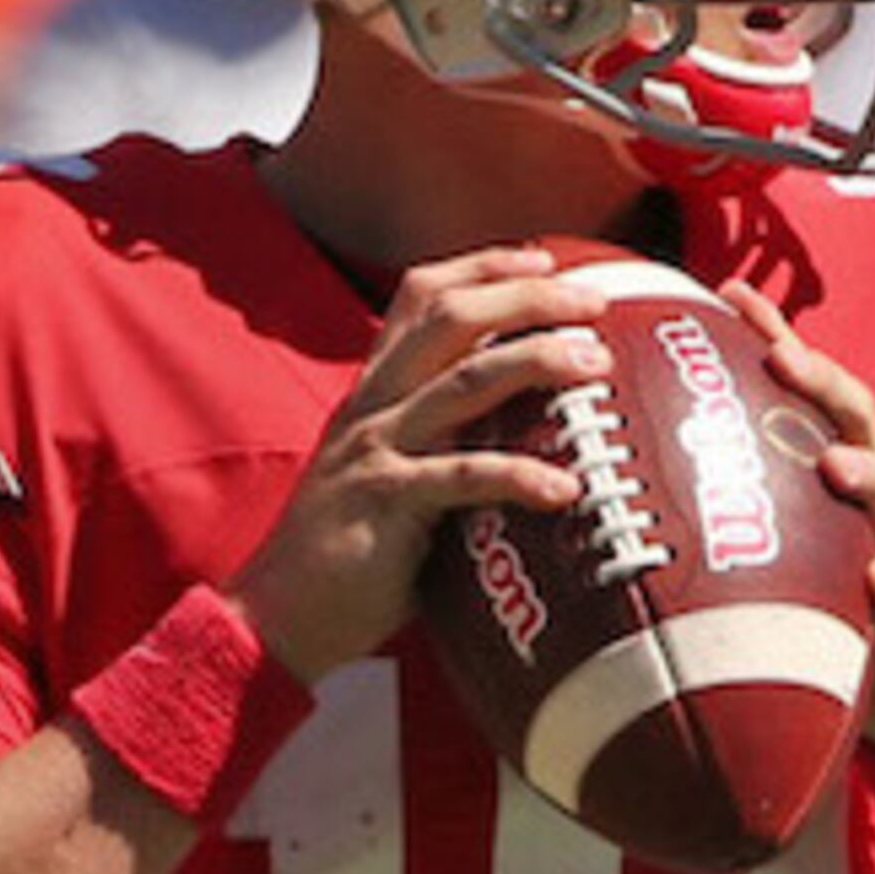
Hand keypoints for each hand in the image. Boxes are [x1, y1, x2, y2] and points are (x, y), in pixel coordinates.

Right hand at [227, 247, 610, 682]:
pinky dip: (519, 476)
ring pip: (464, 381)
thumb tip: (524, 436)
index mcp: (373, 392)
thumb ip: (441, 444)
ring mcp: (378, 451)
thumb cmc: (349, 554)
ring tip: (596, 364)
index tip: (545, 258)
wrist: (279, 615)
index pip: (421, 296)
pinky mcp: (387, 504)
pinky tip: (566, 489)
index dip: (483, 266)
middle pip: (450, 318)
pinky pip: (463, 479)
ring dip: (535, 362)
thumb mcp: (391, 475)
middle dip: (525, 296)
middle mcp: (373, 406)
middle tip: (593, 301)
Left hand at [721, 281, 874, 749]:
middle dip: (821, 379)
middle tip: (782, 356)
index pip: (800, 391)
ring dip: (866, 471)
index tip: (726, 291)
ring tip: (835, 463)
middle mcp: (866, 496)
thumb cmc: (815, 608)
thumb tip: (610, 491)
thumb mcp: (765, 551)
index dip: (771, 337)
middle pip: (854, 415)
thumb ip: (714, 512)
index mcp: (823, 472)